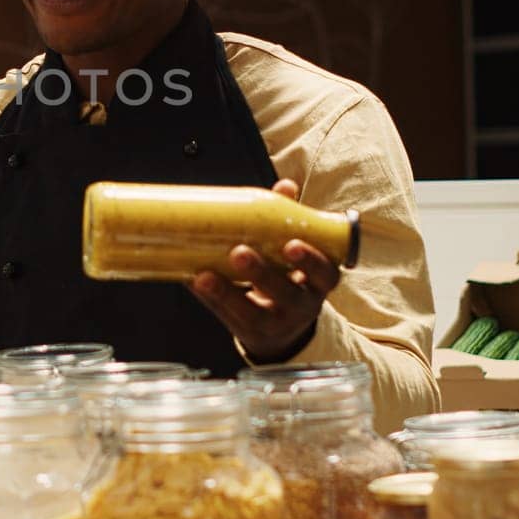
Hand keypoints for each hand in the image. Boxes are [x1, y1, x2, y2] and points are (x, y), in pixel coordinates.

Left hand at [188, 179, 341, 363]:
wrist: (283, 328)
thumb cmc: (289, 277)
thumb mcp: (296, 254)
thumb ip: (290, 221)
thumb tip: (285, 185)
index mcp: (318, 284)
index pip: (324, 275)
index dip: (310, 260)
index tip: (291, 244)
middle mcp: (301, 307)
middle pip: (285, 294)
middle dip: (262, 274)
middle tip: (239, 252)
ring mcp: (275, 324)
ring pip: (252, 313)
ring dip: (227, 293)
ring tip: (205, 275)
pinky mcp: (248, 332)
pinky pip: (227, 318)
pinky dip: (210, 299)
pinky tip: (194, 281)